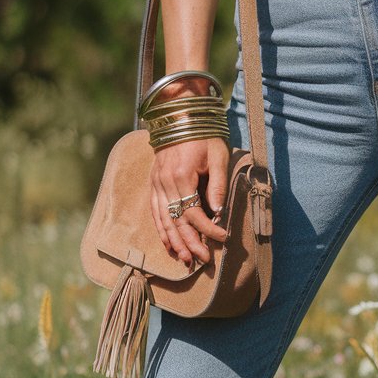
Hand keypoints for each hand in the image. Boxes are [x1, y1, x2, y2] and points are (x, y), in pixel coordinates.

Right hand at [150, 136, 230, 267]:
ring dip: (174, 242)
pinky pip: (155, 212)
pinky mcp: (154, 184)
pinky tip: (168, 245)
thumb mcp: (218, 156)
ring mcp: (156, 184)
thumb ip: (218, 185)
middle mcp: (165, 183)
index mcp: (182, 176)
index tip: (223, 238)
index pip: (194, 212)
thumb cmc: (203, 136)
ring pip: (164, 220)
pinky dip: (161, 230)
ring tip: (185, 260)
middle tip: (204, 260)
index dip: (208, 229)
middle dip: (191, 243)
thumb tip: (219, 213)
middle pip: (177, 221)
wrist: (179, 117)